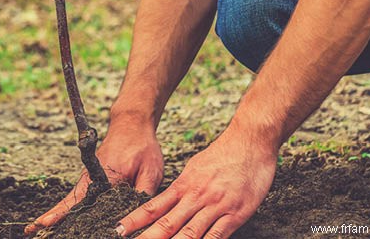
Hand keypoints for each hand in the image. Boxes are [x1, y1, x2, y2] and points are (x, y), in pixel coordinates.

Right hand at [26, 114, 162, 232]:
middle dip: (52, 217)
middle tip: (32, 230)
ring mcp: (90, 178)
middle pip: (69, 202)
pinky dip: (68, 208)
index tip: (45, 222)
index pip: (80, 200)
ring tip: (38, 228)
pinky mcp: (93, 179)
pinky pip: (79, 197)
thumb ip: (143, 196)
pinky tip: (62, 220)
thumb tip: (137, 220)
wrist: (132, 124)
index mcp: (104, 177)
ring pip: (72, 200)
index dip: (62, 213)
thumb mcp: (151, 171)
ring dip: (58, 214)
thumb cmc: (142, 146)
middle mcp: (92, 178)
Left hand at [116, 128, 276, 237]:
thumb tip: (170, 200)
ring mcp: (214, 206)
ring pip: (189, 232)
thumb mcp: (196, 167)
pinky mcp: (235, 214)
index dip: (135, 220)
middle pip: (166, 223)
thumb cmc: (224, 153)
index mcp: (183, 185)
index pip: (154, 206)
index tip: (119, 229)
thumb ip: (183, 187)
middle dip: (147, 238)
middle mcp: (195, 196)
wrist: (250, 141)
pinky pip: (217, 235)